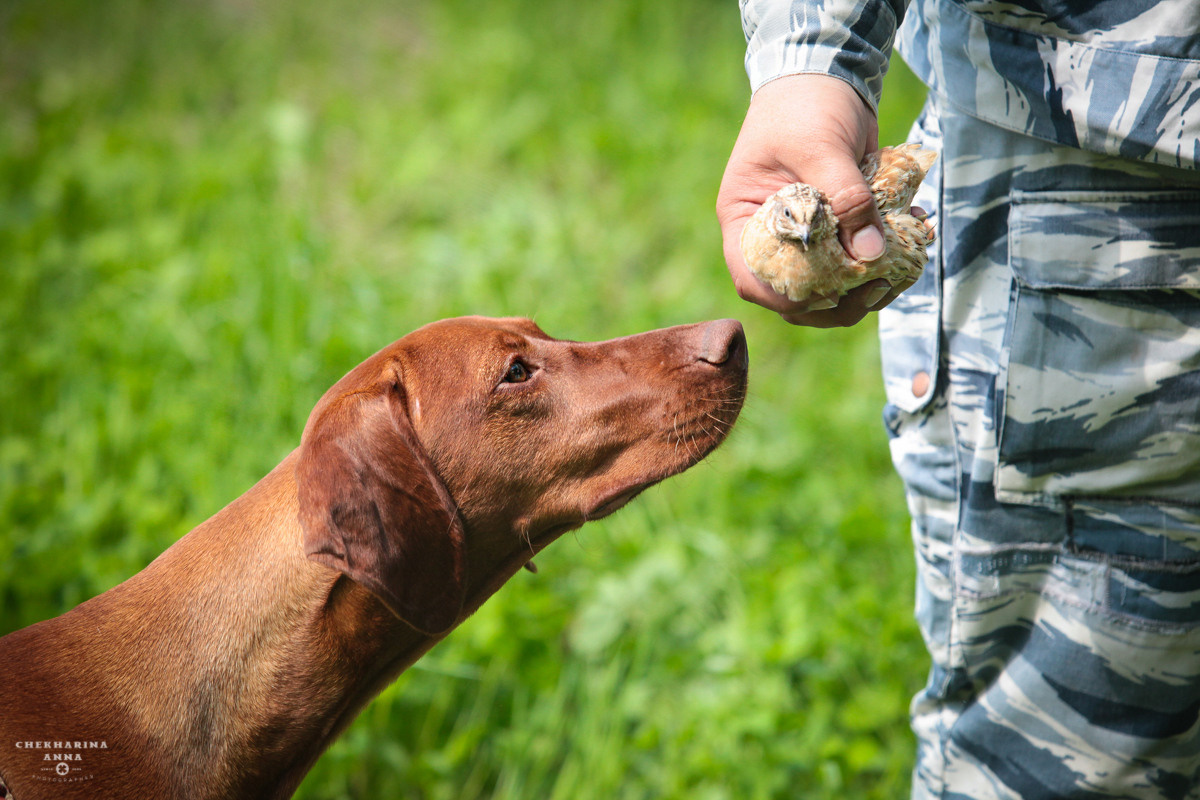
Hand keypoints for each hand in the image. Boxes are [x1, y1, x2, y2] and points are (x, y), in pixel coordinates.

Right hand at [716, 74, 900, 327]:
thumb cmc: (804, 106)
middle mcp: (774, 236)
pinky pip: (860, 258)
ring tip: (904, 264)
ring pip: (833, 284)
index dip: (786, 298)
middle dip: (838, 301)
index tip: (829, 294)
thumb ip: (847, 200)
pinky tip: (914, 234)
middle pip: (798, 293)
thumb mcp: (822, 149)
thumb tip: (873, 257)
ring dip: (869, 284)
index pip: (754, 279)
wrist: (828, 74)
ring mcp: (808, 235)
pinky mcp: (841, 227)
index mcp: (745, 221)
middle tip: (879, 287)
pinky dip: (888, 257)